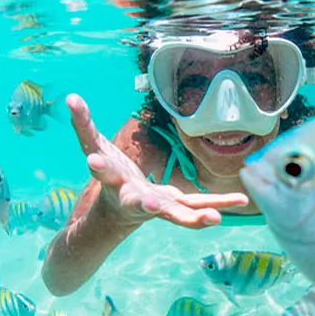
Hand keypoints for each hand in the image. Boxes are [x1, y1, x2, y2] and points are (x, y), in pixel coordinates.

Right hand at [66, 94, 247, 229]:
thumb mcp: (93, 149)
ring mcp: (159, 206)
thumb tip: (71, 97)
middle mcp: (136, 200)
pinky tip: (243, 199)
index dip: (99, 168)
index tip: (93, 162)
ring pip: (177, 213)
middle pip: (142, 204)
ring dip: (195, 217)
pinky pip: (200, 205)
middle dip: (149, 205)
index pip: (104, 174)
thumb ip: (83, 125)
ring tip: (214, 218)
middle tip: (152, 205)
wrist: (118, 212)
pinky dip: (219, 203)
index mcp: (114, 184)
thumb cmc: (108, 176)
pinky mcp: (177, 206)